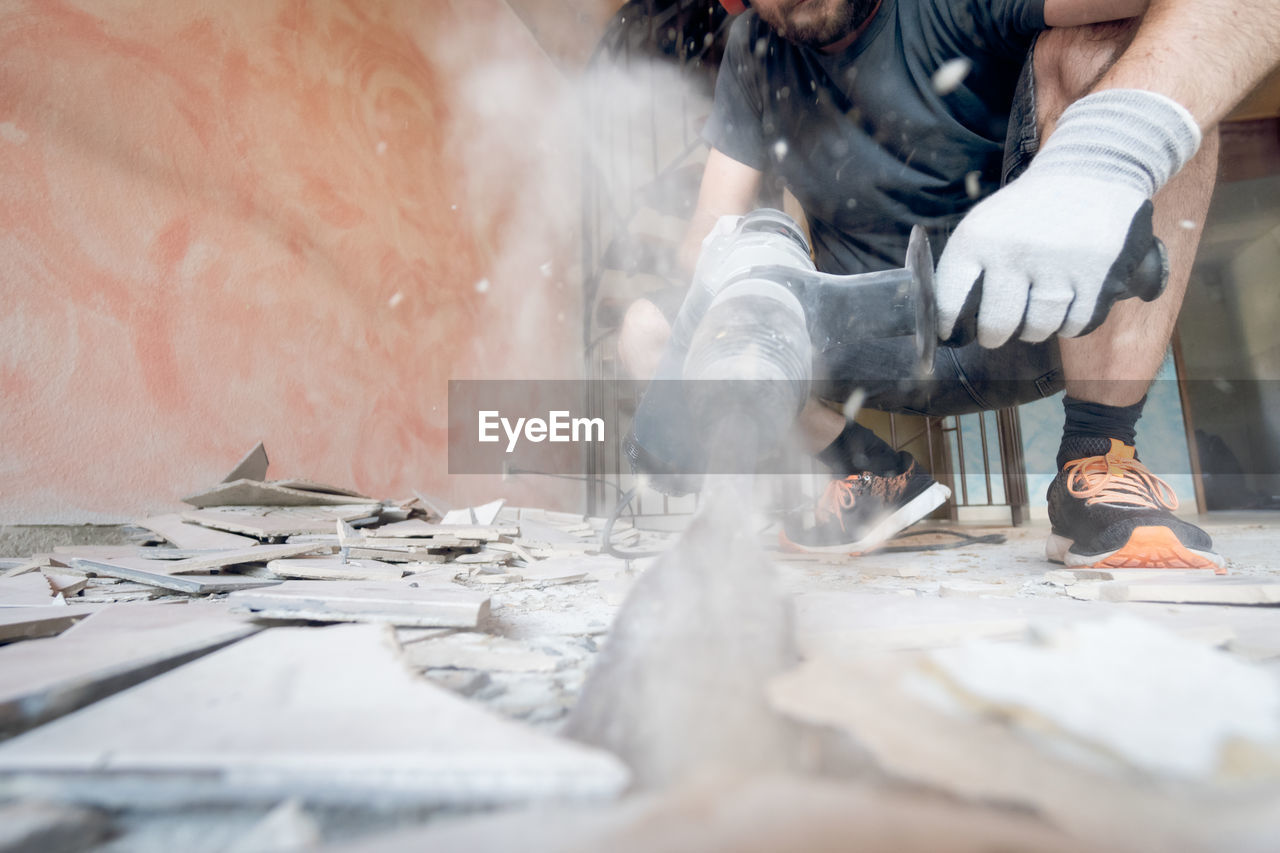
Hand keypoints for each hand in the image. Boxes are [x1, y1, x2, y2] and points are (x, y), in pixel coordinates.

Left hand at [935, 173, 1156, 347]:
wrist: (1091, 172)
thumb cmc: (1027, 211)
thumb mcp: (984, 225)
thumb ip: (964, 269)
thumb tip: (949, 326)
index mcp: (977, 238)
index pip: (950, 303)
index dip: (948, 326)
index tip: (952, 334)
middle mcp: (1014, 251)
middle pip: (996, 326)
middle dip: (993, 336)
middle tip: (995, 332)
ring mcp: (1058, 264)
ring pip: (1037, 329)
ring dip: (1034, 329)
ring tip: (1035, 310)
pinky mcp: (1098, 274)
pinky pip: (1075, 325)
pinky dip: (1070, 323)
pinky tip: (1066, 304)